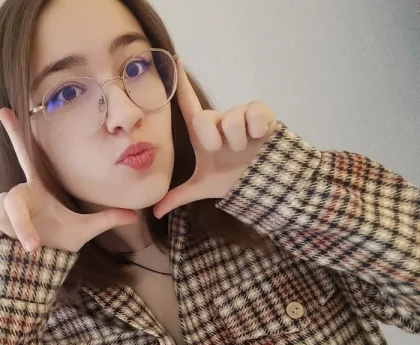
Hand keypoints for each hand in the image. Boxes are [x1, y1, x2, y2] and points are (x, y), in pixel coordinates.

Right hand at [0, 108, 137, 252]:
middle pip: (11, 199)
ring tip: (28, 244)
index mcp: (38, 188)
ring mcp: (0, 204)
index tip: (5, 109)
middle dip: (21, 226)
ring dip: (15, 234)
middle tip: (33, 247)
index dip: (15, 132)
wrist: (38, 264)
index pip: (26, 155)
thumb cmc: (59, 243)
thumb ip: (106, 220)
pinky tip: (6, 241)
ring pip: (1, 214)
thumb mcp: (83, 230)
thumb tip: (135, 215)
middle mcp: (18, 192)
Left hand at [153, 61, 276, 218]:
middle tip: (225, 152)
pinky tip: (261, 138)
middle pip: (205, 118)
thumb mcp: (203, 187)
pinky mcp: (262, 113)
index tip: (173, 57)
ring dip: (239, 141)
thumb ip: (178, 195)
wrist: (263, 183)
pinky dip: (258, 130)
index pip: (187, 104)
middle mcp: (219, 119)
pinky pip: (255, 114)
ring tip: (246, 149)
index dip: (180, 82)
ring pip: (231, 119)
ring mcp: (241, 114)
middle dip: (214, 141)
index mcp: (203, 132)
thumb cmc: (232, 178)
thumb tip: (156, 212)